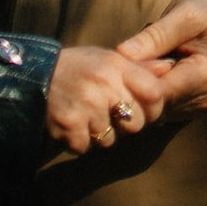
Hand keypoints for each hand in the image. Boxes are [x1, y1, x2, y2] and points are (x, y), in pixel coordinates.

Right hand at [45, 45, 166, 154]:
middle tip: (109, 114)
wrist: (35, 75)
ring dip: (100, 134)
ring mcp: (85, 105)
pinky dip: (79, 141)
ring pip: (110, 139)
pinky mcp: (68, 125)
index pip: (155, 94)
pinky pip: (86, 147)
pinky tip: (72, 124)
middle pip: (136, 124)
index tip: (142, 109)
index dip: (153, 107)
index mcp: (117, 66)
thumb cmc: (80, 68)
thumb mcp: (110, 59)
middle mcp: (104, 84)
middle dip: (125, 125)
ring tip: (87, 115)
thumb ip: (142, 67)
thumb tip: (171, 67)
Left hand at [116, 0, 206, 118]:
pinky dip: (145, 95)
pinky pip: (158, 108)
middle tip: (115, 66)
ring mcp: (195, 108)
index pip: (161, 91)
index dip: (133, 81)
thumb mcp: (186, 14)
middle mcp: (203, 98)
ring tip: (127, 68)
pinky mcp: (186, 110)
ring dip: (136, 92)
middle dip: (131, 87)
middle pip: (155, 105)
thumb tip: (122, 54)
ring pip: (152, 110)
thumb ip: (156, 35)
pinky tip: (139, 76)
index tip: (115, 65)